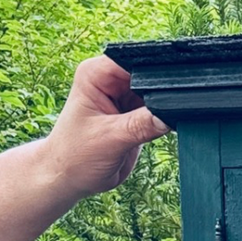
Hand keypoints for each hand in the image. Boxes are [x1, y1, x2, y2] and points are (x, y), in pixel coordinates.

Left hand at [40, 56, 169, 201]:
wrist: (70, 178)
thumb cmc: (76, 156)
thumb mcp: (111, 139)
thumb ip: (142, 125)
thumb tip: (170, 116)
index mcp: (96, 74)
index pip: (133, 62)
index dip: (154, 73)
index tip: (171, 91)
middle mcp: (110, 81)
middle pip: (148, 77)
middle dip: (161, 94)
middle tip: (168, 113)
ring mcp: (123, 98)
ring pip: (156, 96)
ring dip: (163, 109)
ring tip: (157, 127)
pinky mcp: (134, 116)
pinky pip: (156, 113)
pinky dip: (162, 121)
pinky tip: (162, 130)